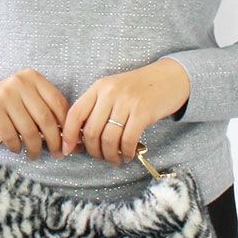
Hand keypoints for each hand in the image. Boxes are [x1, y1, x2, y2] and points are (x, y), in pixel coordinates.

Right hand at [0, 68, 73, 160]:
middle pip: (45, 118)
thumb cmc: (9, 104)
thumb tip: (71, 137)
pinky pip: (11, 135)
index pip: (58, 103)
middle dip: (54, 140)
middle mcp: (20, 83)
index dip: (66, 125)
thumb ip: (47, 110)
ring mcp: (5, 95)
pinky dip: (17, 146)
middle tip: (57, 154)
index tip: (69, 141)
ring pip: (29, 129)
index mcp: (34, 78)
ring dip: (35, 147)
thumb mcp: (29, 98)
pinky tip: (17, 149)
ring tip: (35, 154)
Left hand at [60, 58, 190, 166]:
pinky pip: (127, 140)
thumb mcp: (114, 90)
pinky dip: (126, 152)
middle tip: (100, 157)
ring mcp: (127, 102)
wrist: (170, 77)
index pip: (75, 113)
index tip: (67, 150)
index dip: (68, 135)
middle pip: (91, 131)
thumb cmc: (139, 88)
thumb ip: (97, 107)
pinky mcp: (143, 112)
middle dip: (93, 151)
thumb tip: (81, 137)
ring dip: (110, 155)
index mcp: (99, 87)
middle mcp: (110, 92)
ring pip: (108, 138)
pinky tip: (128, 155)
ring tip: (114, 159)